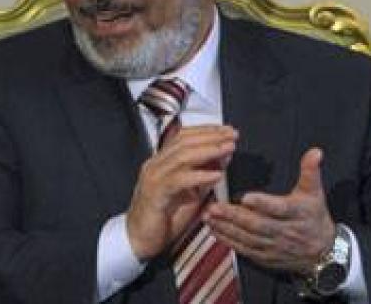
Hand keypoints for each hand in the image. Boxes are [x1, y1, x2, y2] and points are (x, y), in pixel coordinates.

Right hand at [126, 125, 236, 260]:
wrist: (138, 240)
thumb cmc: (163, 219)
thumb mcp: (189, 194)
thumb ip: (203, 177)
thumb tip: (222, 160)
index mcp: (161, 162)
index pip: (184, 136)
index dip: (207, 131)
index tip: (227, 131)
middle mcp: (155, 165)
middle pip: (184, 142)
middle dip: (211, 136)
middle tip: (232, 135)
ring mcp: (153, 178)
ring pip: (181, 156)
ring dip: (208, 151)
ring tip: (228, 149)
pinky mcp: (155, 194)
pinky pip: (179, 180)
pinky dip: (200, 175)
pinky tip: (216, 175)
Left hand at [204, 147, 334, 274]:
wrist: (322, 252)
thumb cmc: (314, 217)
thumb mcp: (315, 193)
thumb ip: (310, 171)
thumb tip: (315, 152)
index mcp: (297, 213)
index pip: (279, 208)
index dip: (263, 203)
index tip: (245, 196)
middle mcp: (285, 232)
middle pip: (258, 225)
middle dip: (234, 216)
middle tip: (215, 206)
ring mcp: (274, 246)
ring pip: (248, 238)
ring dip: (226, 227)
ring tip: (209, 216)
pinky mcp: (265, 256)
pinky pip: (245, 249)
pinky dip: (228, 241)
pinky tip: (214, 230)